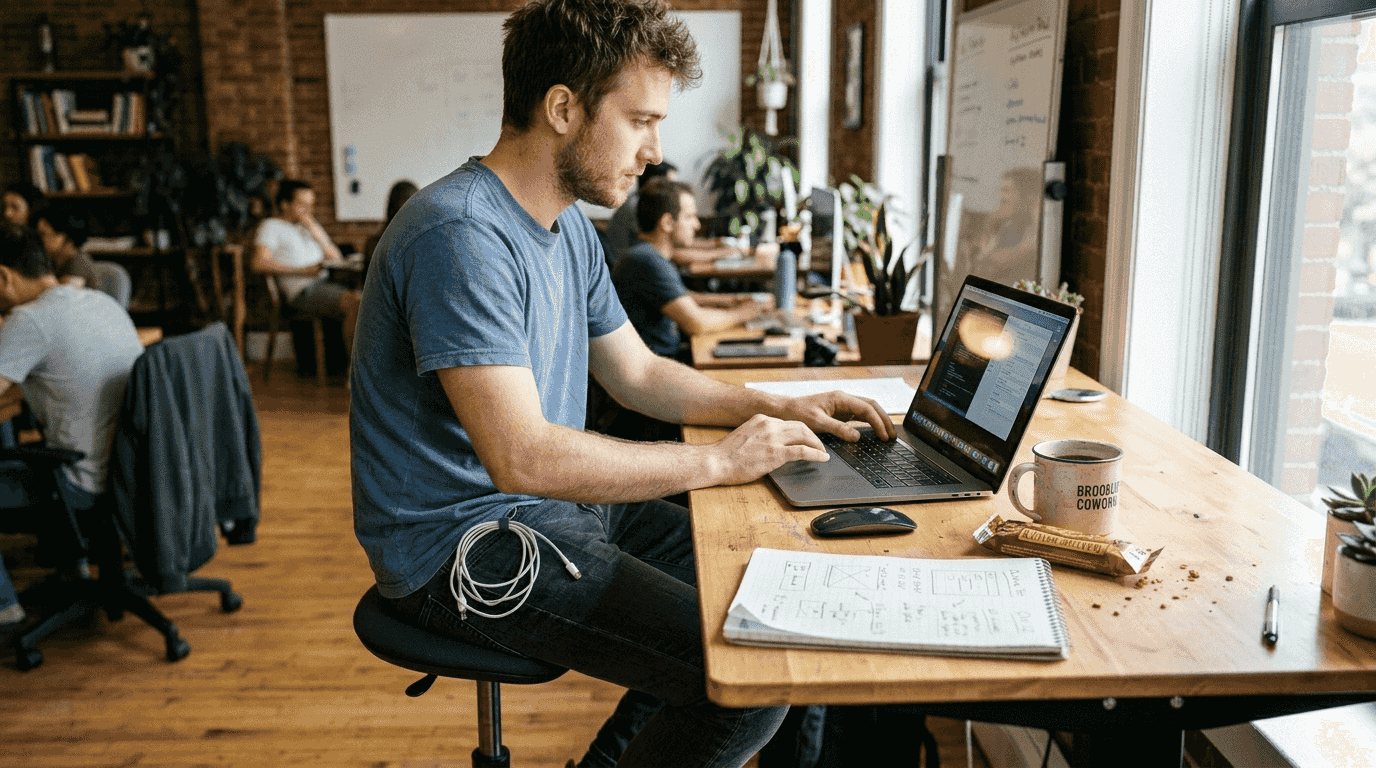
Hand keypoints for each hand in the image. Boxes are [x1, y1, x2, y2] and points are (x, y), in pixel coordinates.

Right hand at [708, 414, 828, 485]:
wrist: (715, 461)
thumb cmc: (726, 454)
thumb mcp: (746, 436)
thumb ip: (761, 436)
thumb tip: (772, 444)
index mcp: (762, 419)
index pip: (788, 422)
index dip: (801, 431)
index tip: (806, 438)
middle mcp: (769, 425)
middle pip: (801, 426)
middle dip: (814, 436)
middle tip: (820, 445)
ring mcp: (773, 438)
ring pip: (805, 435)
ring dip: (817, 444)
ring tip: (823, 452)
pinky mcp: (775, 453)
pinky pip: (803, 451)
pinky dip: (816, 454)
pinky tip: (823, 458)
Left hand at [774, 391, 895, 442]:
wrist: (785, 410)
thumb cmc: (797, 413)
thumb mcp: (817, 422)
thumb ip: (838, 429)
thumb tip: (856, 436)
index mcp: (840, 398)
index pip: (866, 408)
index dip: (878, 422)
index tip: (884, 436)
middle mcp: (844, 399)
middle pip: (872, 407)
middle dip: (884, 420)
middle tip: (892, 436)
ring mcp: (843, 405)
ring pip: (867, 410)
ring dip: (878, 421)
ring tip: (887, 435)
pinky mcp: (840, 413)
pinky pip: (859, 416)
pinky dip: (869, 423)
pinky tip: (874, 433)